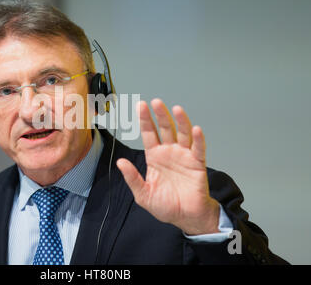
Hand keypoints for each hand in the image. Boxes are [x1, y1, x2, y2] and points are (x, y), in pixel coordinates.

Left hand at [116, 99, 219, 234]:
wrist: (186, 218)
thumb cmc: (165, 206)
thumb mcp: (143, 194)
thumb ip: (132, 178)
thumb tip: (120, 162)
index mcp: (154, 157)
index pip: (148, 134)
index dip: (145, 120)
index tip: (141, 106)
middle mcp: (169, 152)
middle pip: (164, 129)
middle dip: (160, 115)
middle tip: (156, 102)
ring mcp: (184, 156)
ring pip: (182, 134)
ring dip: (180, 121)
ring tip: (176, 109)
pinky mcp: (197, 164)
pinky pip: (198, 149)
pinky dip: (198, 139)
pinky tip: (195, 130)